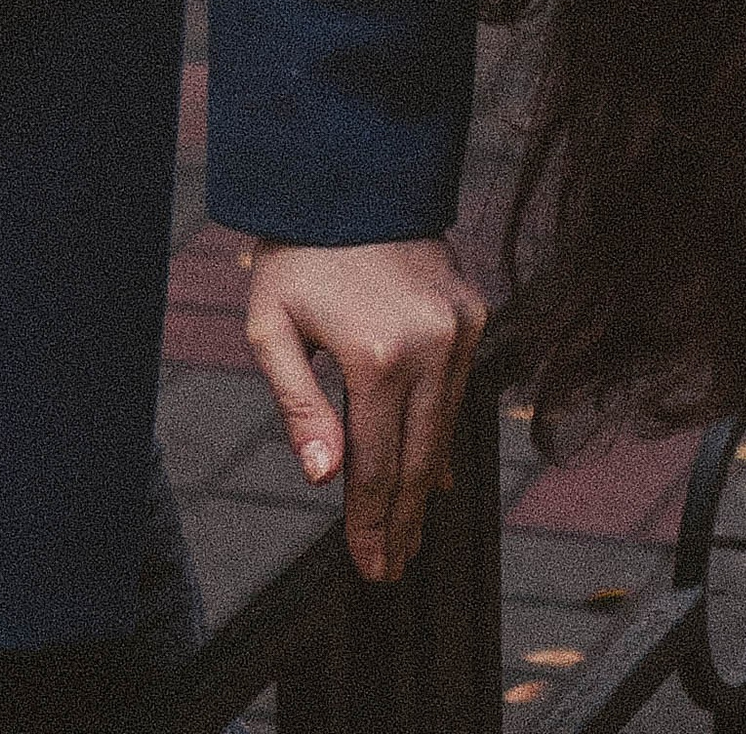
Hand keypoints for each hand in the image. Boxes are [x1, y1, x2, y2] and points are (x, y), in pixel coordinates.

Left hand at [240, 235, 490, 582]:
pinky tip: (434, 473)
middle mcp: (431, 344)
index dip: (369, 522)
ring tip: (409, 533)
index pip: (376, 464)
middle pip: (419, 459)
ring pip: (445, 428)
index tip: (368, 568)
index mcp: (377, 355)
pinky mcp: (472, 311)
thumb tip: (325, 477)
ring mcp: (460, 327)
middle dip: (403, 521)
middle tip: (393, 570)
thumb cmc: (300, 256)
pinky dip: (444, 434)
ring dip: (425, 485)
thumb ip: (300, 408)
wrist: (353, 176)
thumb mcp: (273, 331)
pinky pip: (460, 390)